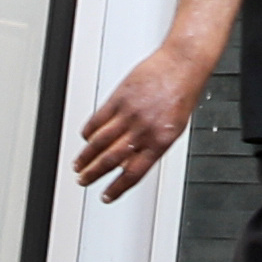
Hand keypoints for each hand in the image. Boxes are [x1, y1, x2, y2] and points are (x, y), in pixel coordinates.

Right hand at [69, 35, 211, 199]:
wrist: (182, 65)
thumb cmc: (182, 95)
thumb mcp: (173, 130)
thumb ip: (152, 147)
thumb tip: (131, 163)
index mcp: (159, 141)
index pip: (133, 174)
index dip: (117, 188)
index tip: (107, 196)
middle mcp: (143, 130)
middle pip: (111, 160)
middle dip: (94, 174)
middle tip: (84, 180)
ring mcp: (129, 114)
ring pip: (100, 142)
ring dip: (86, 156)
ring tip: (79, 165)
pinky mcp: (119, 98)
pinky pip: (98, 119)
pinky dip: (89, 131)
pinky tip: (85, 138)